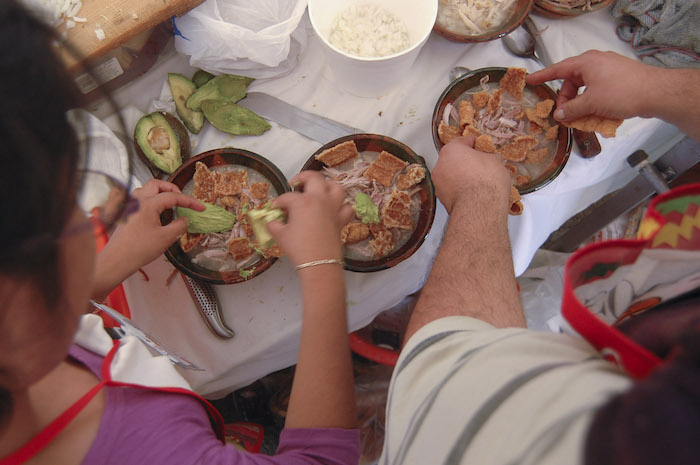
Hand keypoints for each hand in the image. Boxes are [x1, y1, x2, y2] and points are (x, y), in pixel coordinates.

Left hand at [107, 179, 203, 269]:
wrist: (117, 259)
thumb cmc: (140, 249)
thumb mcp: (166, 238)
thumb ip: (180, 225)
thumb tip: (185, 220)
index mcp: (148, 203)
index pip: (173, 197)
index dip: (190, 201)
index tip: (201, 208)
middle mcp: (137, 200)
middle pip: (157, 184)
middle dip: (172, 189)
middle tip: (182, 200)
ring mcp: (129, 205)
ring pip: (146, 190)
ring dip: (160, 193)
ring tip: (170, 204)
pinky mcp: (126, 213)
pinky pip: (140, 199)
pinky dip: (152, 200)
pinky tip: (157, 213)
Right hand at [267, 171, 352, 267]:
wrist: (318, 263)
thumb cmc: (298, 248)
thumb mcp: (280, 235)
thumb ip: (274, 224)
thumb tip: (272, 221)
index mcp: (302, 201)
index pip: (287, 197)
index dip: (278, 202)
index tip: (275, 207)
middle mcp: (320, 199)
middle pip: (314, 178)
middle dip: (303, 177)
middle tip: (295, 183)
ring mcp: (333, 208)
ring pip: (336, 187)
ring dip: (327, 185)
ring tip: (319, 189)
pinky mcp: (341, 219)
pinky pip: (347, 207)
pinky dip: (342, 206)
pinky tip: (335, 208)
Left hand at [432, 136, 509, 213]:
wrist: (480, 208)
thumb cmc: (486, 182)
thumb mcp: (496, 161)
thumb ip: (490, 157)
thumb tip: (491, 159)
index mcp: (451, 150)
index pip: (463, 141)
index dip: (475, 143)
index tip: (481, 146)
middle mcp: (441, 165)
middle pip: (455, 159)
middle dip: (467, 161)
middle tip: (481, 165)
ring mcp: (439, 183)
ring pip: (452, 175)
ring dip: (462, 176)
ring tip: (478, 181)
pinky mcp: (442, 199)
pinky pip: (452, 189)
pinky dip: (460, 189)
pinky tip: (473, 192)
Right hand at [526, 50, 659, 122]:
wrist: (656, 92)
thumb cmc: (621, 92)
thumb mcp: (592, 103)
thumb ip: (572, 109)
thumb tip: (559, 114)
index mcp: (586, 63)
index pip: (558, 69)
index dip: (542, 76)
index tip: (529, 81)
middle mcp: (596, 63)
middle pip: (572, 82)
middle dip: (567, 100)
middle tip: (564, 116)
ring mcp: (608, 71)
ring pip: (586, 89)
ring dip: (581, 105)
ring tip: (580, 120)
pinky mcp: (618, 80)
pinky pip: (598, 91)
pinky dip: (593, 104)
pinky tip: (596, 117)